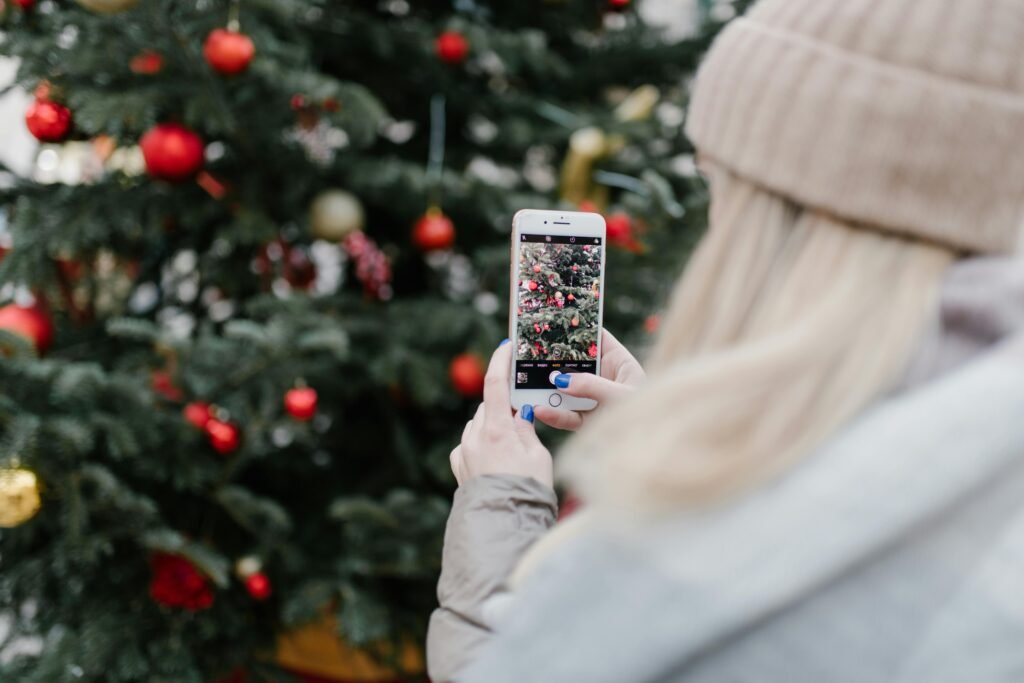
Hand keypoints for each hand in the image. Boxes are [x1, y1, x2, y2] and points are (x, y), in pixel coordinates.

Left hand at [449, 341, 552, 487]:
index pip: (495, 384)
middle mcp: (475, 437)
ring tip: (512, 447)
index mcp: (497, 430)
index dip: (499, 362)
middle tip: (522, 415)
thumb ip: (526, 429)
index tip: (505, 348)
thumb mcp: (538, 456)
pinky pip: (469, 443)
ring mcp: (464, 452)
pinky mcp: (459, 465)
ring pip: (478, 425)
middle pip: (488, 407)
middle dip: (503, 407)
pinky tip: (495, 459)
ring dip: (492, 426)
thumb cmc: (527, 490)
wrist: (503, 523)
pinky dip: (481, 443)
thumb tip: (519, 414)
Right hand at [533, 329, 644, 430]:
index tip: (553, 321)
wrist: (655, 451)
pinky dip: (554, 414)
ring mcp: (596, 401)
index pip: (596, 339)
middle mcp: (606, 380)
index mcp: (620, 364)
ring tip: (527, 385)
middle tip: (528, 353)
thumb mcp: (621, 396)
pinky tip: (540, 411)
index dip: (577, 329)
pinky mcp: (589, 422)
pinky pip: (568, 416)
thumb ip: (591, 386)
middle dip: (553, 360)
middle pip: (575, 364)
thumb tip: (560, 379)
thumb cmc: (649, 416)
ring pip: (568, 391)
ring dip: (548, 389)